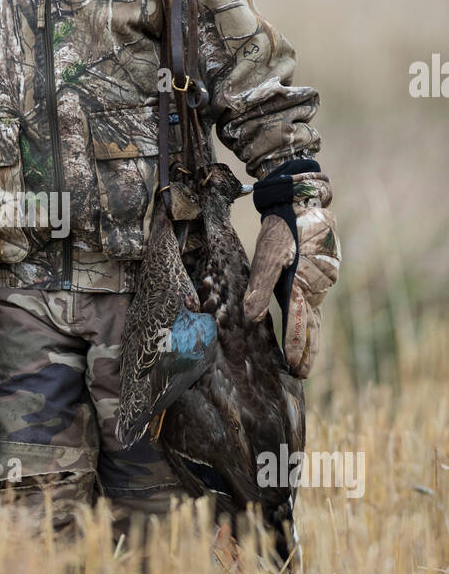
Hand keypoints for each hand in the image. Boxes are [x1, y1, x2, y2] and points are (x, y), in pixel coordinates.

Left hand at [243, 165, 339, 377]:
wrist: (302, 199)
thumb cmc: (282, 227)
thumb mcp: (268, 255)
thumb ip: (260, 287)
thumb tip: (251, 318)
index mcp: (304, 285)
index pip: (299, 325)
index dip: (297, 349)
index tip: (294, 370)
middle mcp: (317, 286)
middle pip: (312, 325)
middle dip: (307, 350)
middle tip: (302, 374)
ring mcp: (321, 279)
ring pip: (314, 314)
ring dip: (309, 335)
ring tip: (303, 358)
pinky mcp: (320, 271)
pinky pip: (314, 300)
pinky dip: (309, 318)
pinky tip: (305, 323)